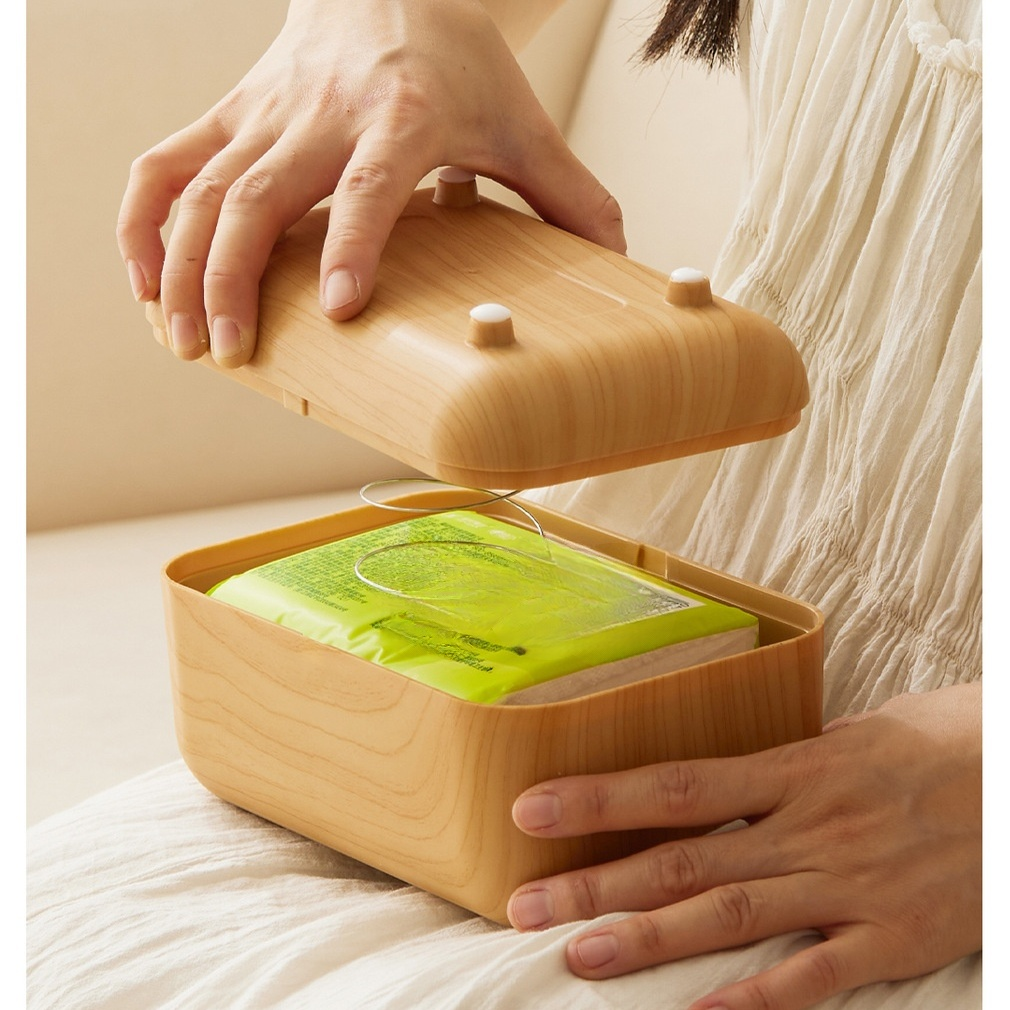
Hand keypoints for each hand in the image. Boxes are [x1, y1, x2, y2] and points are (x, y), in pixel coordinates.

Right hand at [116, 0, 624, 366]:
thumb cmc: (456, 60)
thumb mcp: (523, 120)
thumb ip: (567, 193)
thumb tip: (615, 259)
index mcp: (402, 116)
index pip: (368, 184)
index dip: (352, 244)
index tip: (338, 310)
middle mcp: (321, 114)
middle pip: (257, 195)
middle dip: (230, 278)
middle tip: (227, 355)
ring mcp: (265, 113)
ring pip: (200, 188)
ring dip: (177, 265)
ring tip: (179, 338)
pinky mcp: (230, 115)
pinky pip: (165, 163)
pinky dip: (142, 220)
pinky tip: (142, 279)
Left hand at [508, 683, 980, 1009]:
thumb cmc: (943, 742)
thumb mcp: (853, 736)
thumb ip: (784, 768)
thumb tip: (725, 782)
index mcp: (796, 769)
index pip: (676, 784)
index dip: (600, 799)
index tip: (532, 810)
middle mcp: (809, 827)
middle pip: (684, 859)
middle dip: (598, 881)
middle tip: (524, 905)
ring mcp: (849, 884)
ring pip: (731, 915)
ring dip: (650, 939)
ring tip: (579, 954)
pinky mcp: (894, 936)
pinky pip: (815, 976)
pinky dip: (754, 1001)